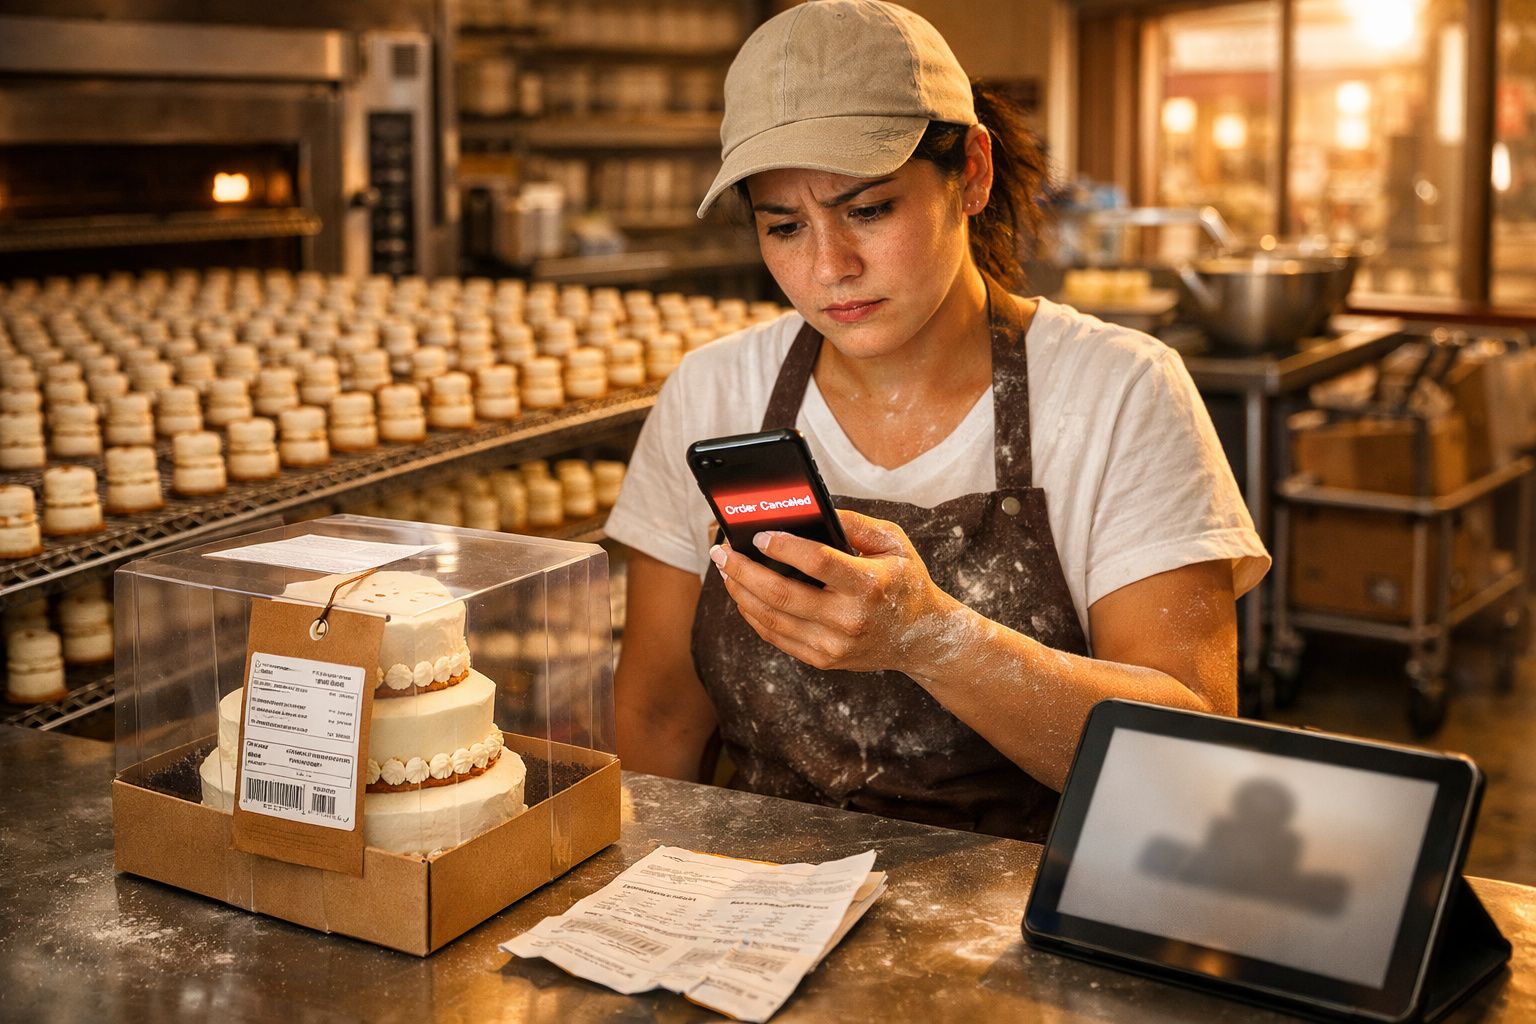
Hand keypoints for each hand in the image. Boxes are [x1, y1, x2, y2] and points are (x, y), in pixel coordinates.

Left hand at [709, 509, 973, 675]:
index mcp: (869, 584)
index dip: (783, 547)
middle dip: (742, 570)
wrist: (922, 637)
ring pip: (771, 619)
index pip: (817, 562)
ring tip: (725, 570)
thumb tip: (809, 511)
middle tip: (721, 552)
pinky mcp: (823, 659)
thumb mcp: (893, 542)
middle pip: (781, 594)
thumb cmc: (905, 581)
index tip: (758, 535)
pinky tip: (743, 595)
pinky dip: (753, 615)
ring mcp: (835, 645)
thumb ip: (854, 523)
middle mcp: (850, 619)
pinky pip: (777, 637)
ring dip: (741, 592)